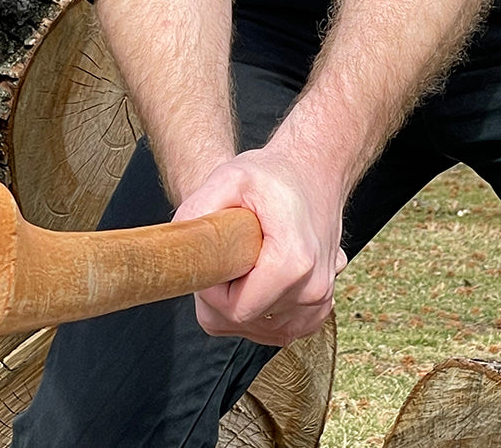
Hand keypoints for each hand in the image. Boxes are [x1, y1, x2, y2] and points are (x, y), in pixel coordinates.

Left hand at [173, 146, 347, 346]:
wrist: (314, 170)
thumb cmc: (273, 174)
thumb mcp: (229, 178)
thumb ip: (198, 209)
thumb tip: (179, 247)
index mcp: (293, 263)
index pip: (234, 310)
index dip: (210, 290)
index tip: (210, 260)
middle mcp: (313, 289)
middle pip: (244, 322)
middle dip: (223, 295)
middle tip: (224, 255)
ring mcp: (320, 301)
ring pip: (260, 330)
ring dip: (242, 304)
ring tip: (243, 262)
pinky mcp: (321, 306)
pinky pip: (278, 329)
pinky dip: (261, 312)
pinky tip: (257, 279)